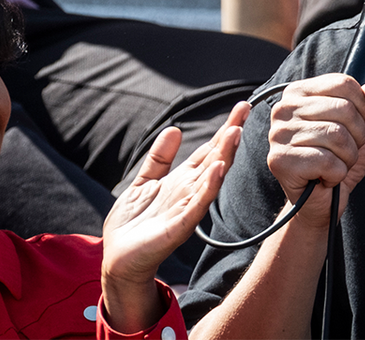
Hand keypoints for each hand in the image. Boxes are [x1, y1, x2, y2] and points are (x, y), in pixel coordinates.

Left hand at [100, 102, 246, 332]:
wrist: (118, 259)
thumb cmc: (133, 223)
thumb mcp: (144, 182)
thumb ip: (159, 158)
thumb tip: (175, 128)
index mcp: (183, 180)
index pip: (208, 149)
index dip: (224, 128)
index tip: (240, 106)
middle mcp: (190, 191)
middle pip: (215, 158)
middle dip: (229, 135)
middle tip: (245, 109)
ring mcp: (187, 208)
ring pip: (211, 178)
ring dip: (224, 156)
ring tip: (234, 132)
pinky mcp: (178, 226)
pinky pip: (197, 204)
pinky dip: (209, 187)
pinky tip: (217, 169)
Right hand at [266, 74, 364, 229]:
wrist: (323, 200)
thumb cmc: (339, 158)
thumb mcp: (362, 127)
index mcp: (299, 92)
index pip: (343, 83)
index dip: (362, 108)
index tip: (355, 127)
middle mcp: (283, 109)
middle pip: (343, 109)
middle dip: (357, 136)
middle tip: (345, 152)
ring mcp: (278, 135)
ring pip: (337, 136)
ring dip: (347, 157)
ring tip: (335, 164)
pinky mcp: (279, 161)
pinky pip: (328, 162)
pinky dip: (337, 174)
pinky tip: (325, 178)